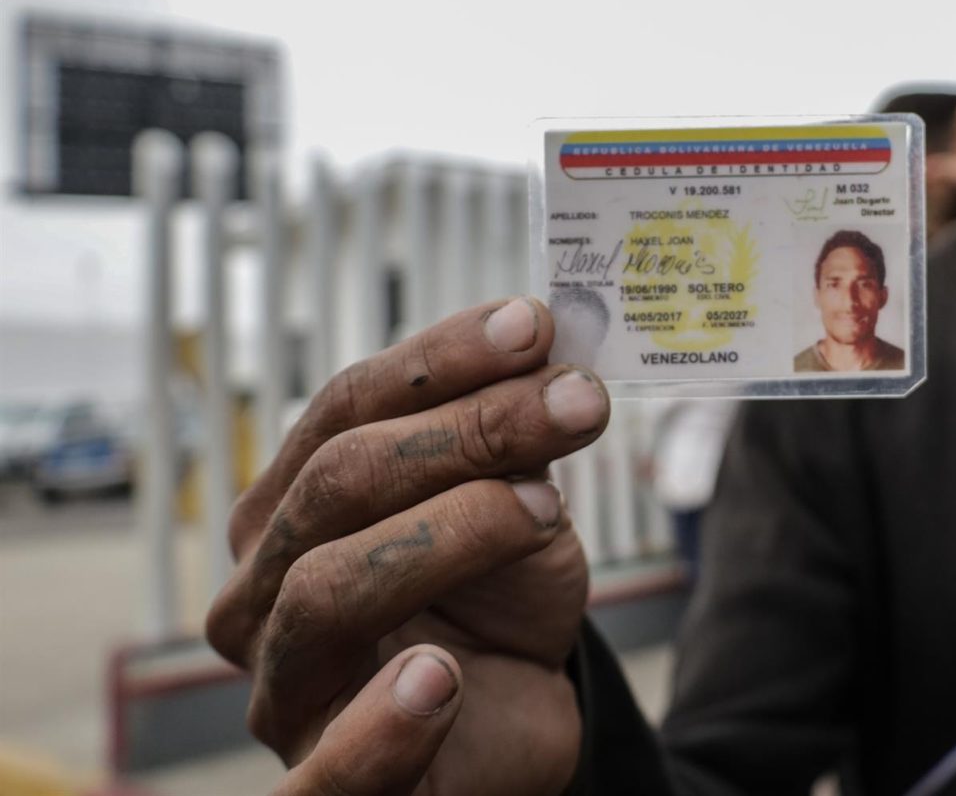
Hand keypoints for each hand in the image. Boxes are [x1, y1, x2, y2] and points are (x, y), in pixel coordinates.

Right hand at [206, 297, 608, 794]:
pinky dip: (383, 723)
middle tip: (576, 403)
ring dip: (454, 533)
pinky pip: (325, 769)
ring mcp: (280, 681)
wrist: (511, 717)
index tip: (535, 324)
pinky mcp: (319, 780)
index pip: (347, 406)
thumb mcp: (519, 507)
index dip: (442, 358)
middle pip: (341, 480)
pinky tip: (440, 681)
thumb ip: (514, 444)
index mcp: (293, 500)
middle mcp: (261, 583)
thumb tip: (547, 356)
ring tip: (547, 514)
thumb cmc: (495, 602)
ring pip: (330, 586)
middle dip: (470, 430)